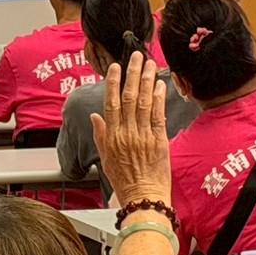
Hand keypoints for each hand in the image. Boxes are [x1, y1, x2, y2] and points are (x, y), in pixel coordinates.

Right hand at [91, 54, 171, 209]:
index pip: (110, 103)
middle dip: (132, 74)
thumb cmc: (125, 182)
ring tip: (150, 63)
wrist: (143, 198)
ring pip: (145, 102)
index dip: (112, 82)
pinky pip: (159, 115)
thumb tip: (94, 116)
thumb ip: (100, 135)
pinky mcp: (159, 141)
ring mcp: (143, 136)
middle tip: (136, 56)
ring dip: (147, 80)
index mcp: (112, 136)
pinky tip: (160, 84)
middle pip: (129, 97)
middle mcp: (127, 133)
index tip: (115, 67)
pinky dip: (160, 98)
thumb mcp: (105, 159)